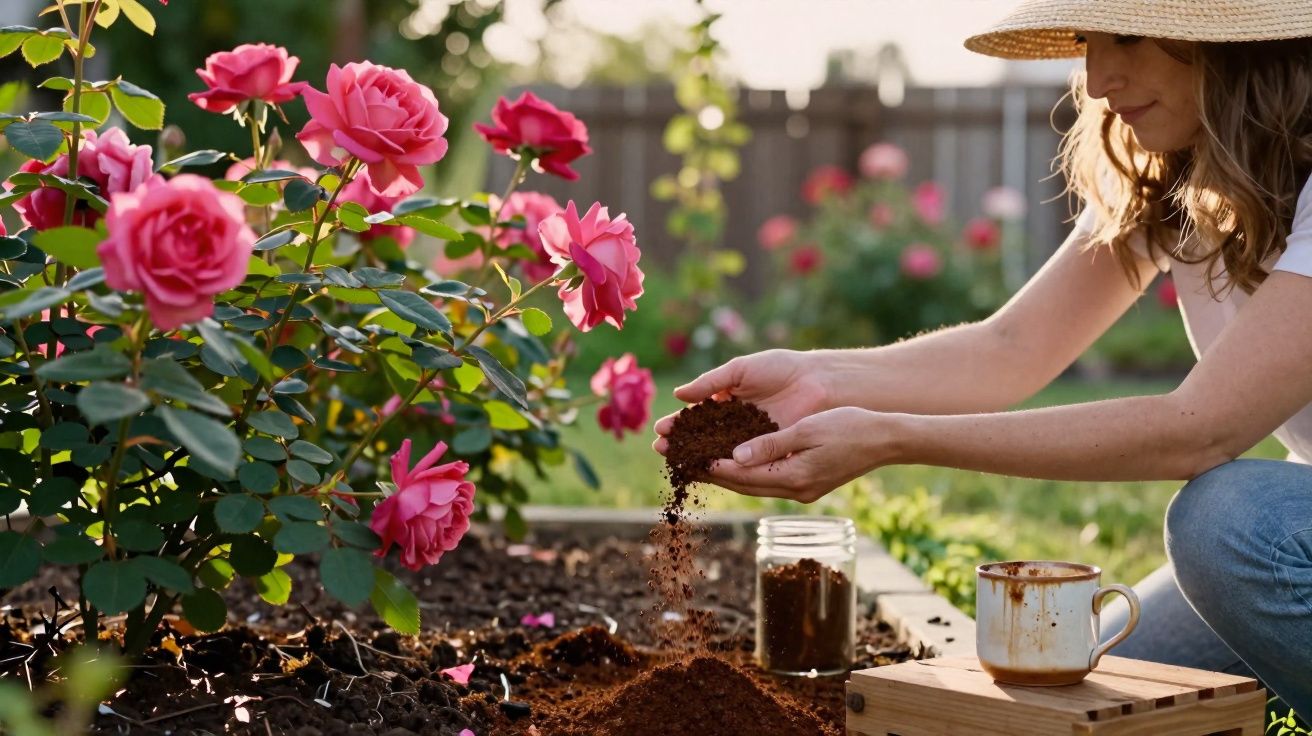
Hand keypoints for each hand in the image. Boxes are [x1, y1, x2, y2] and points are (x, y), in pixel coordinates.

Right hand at [651, 349, 827, 454]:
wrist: (817, 381)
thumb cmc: (780, 369)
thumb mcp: (740, 370)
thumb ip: (710, 383)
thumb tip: (678, 394)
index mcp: (728, 401)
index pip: (698, 416)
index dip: (679, 424)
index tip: (660, 430)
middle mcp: (736, 423)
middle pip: (703, 437)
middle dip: (682, 443)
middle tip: (661, 449)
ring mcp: (751, 440)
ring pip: (719, 452)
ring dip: (697, 457)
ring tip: (677, 460)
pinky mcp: (766, 452)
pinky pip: (742, 461)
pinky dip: (724, 465)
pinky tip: (705, 469)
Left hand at [701, 407, 894, 502]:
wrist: (886, 440)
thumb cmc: (850, 428)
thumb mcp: (807, 430)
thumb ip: (771, 444)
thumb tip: (735, 456)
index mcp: (794, 478)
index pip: (744, 476)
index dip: (714, 467)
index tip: (688, 459)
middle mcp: (795, 490)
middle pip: (744, 485)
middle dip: (712, 474)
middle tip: (682, 465)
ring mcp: (802, 490)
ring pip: (754, 485)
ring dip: (727, 475)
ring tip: (699, 464)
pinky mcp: (807, 484)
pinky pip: (768, 481)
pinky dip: (747, 472)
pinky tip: (733, 462)